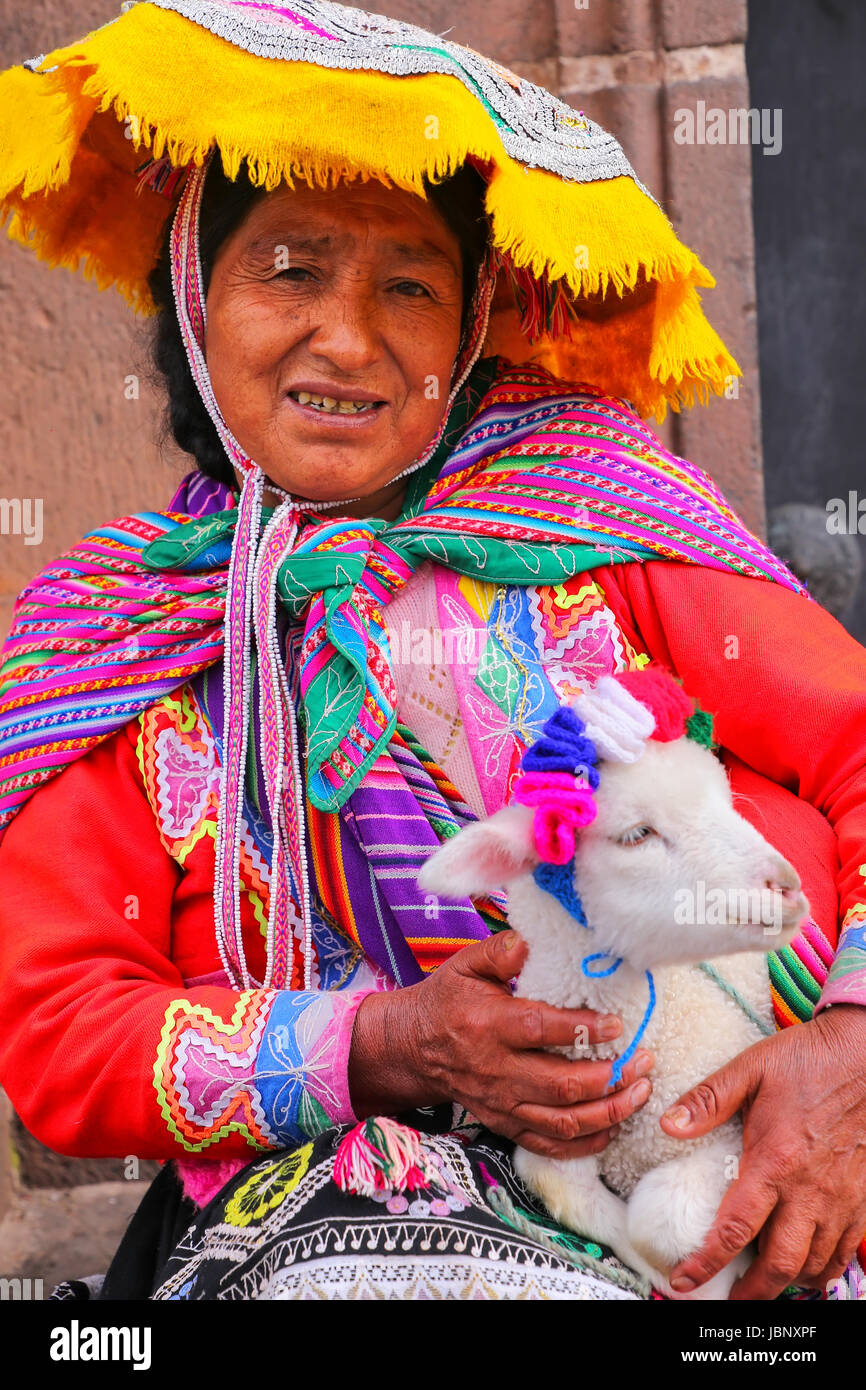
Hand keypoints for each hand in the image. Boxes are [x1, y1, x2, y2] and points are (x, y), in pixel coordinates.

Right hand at [348, 929, 654, 1158]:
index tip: (617, 1025)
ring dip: (608, 1112)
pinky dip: (586, 1144)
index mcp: (488, 1026)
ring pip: (562, 1121)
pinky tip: (614, 1127)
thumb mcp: (467, 966)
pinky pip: (549, 1145)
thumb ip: (502, 952)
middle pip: (560, 1086)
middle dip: (609, 1078)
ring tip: (640, 1093)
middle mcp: (495, 1071)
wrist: (414, 1047)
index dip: (581, 1029)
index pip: (540, 1030)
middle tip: (644, 1062)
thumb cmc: (448, 1000)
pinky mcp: (504, 1125)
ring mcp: (501, 1104)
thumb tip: (533, 939)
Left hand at [658, 1003, 865, 1298]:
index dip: (707, 1262)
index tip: (684, 1280)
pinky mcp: (862, 1197)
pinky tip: (808, 1266)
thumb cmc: (807, 1060)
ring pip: (815, 1265)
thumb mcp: (749, 1069)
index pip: (735, 1228)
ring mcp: (841, 1198)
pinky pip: (845, 1251)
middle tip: (730, 1300)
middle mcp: (810, 1190)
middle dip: (752, 1292)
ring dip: (788, 1283)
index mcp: (774, 1161)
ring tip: (764, 1285)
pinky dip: (825, 1268)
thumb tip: (668, 1124)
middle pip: (780, 1264)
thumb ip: (708, 1099)